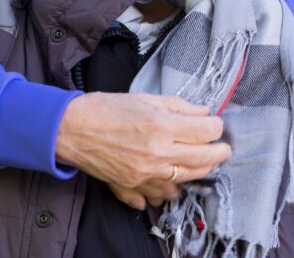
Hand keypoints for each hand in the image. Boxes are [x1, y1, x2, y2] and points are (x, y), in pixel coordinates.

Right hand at [54, 92, 229, 202]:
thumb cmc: (102, 109)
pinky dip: (169, 189)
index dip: (216, 127)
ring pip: (187, 179)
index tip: (216, 124)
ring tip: (203, 162)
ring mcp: (146, 173)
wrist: (70, 129)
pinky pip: (160, 195)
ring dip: (200, 171)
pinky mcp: (133, 186)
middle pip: (204, 159)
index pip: (206, 131)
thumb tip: (202, 112)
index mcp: (160, 126)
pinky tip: (172, 180)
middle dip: (219, 152)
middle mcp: (157, 153)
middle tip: (222, 148)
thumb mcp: (142, 98)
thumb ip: (176, 106)